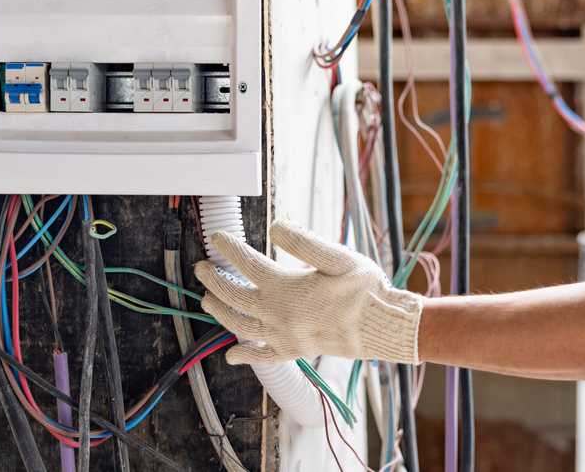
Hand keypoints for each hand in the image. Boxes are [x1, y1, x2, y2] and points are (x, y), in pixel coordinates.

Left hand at [195, 219, 422, 365]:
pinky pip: (263, 356)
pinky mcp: (296, 350)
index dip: (230, 249)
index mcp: (288, 289)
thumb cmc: (364, 289)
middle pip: (236, 297)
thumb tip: (274, 227)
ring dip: (220, 312)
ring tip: (207, 300)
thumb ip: (303, 242)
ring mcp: (285, 336)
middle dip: (215, 281)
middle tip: (201, 269)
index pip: (249, 265)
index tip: (218, 237)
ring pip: (241, 326)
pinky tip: (230, 355)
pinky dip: (244, 356)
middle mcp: (280, 315)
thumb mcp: (338, 257)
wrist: (382, 326)